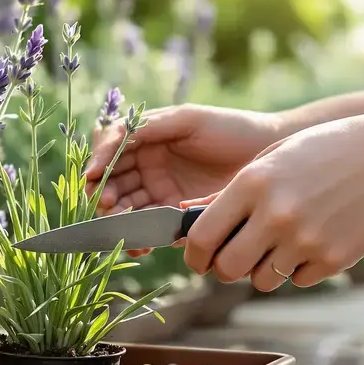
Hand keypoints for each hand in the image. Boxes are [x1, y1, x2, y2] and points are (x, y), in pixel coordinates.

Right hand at [83, 105, 283, 255]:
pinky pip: (150, 229)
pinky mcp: (176, 216)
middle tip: (108, 205)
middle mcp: (148, 166)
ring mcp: (161, 192)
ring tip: (122, 225)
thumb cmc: (231, 128)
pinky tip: (141, 245)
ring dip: (118, 220)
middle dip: (105, 195)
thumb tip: (110, 138)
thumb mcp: (187, 119)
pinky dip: (140, 239)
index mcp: (146, 140)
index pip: (109, 153)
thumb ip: (148, 126)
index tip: (93, 175)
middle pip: (112, 184)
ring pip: (126, 209)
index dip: (98, 164)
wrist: (271, 154)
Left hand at [180, 109, 363, 290]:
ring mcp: (305, 240)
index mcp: (254, 183)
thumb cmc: (331, 149)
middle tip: (233, 261)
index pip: (202, 237)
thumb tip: (196, 222)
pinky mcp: (333, 259)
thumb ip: (237, 191)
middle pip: (227, 269)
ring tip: (278, 245)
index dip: (195, 255)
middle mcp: (276, 214)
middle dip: (224, 270)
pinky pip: (298, 280)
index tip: (198, 259)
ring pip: (261, 281)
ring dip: (263, 270)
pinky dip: (299, 269)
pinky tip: (314, 241)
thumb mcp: (276, 157)